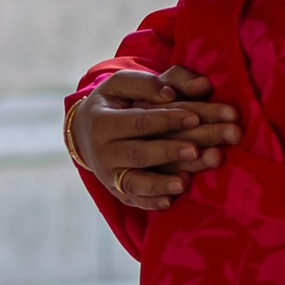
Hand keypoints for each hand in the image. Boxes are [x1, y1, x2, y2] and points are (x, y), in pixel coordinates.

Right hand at [65, 66, 238, 211]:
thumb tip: (176, 91)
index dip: (167, 119)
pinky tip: (170, 201)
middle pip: (140, 153)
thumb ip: (151, 83)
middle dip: (170, 152)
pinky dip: (151, 202)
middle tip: (198, 149)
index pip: (139, 122)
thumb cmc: (114, 103)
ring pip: (135, 182)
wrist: (85, 133)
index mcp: (102, 121)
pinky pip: (134, 200)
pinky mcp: (117, 192)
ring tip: (185, 183)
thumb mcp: (123, 85)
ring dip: (160, 183)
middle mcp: (102, 152)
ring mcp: (108, 175)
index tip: (195, 117)